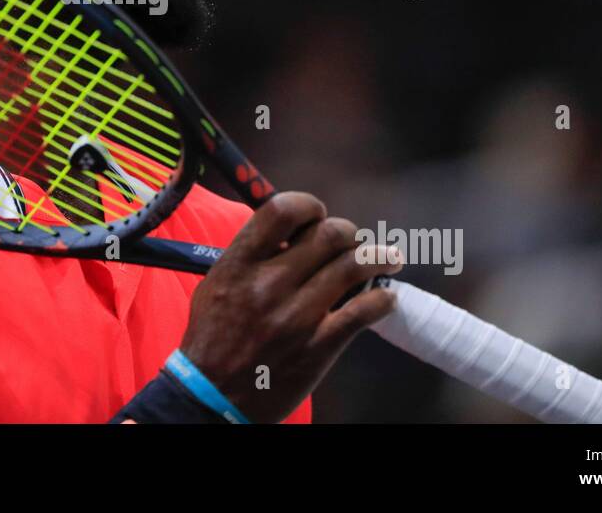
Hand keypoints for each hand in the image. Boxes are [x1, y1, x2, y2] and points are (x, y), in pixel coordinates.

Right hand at [179, 191, 402, 422]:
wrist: (212, 395)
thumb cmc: (212, 337)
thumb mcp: (217, 283)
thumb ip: (250, 255)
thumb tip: (291, 234)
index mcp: (240, 264)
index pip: (282, 211)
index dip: (308, 206)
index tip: (317, 215)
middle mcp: (269, 283)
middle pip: (328, 235)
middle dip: (347, 233)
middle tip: (351, 241)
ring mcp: (297, 316)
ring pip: (353, 267)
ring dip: (378, 257)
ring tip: (389, 256)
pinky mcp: (318, 346)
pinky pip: (364, 312)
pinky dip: (382, 299)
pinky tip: (386, 297)